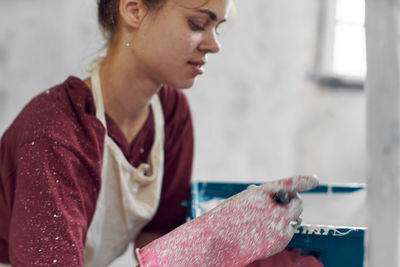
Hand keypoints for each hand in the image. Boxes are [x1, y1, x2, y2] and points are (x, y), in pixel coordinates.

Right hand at [136, 175, 318, 266]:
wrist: (218, 241)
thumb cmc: (227, 218)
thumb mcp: (245, 200)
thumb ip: (264, 198)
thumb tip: (281, 199)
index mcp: (263, 193)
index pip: (289, 184)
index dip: (303, 180)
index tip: (315, 179)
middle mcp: (274, 208)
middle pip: (297, 204)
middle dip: (292, 203)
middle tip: (283, 204)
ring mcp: (279, 226)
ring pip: (295, 219)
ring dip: (288, 217)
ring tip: (270, 219)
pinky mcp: (280, 241)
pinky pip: (289, 233)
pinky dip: (283, 230)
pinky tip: (267, 231)